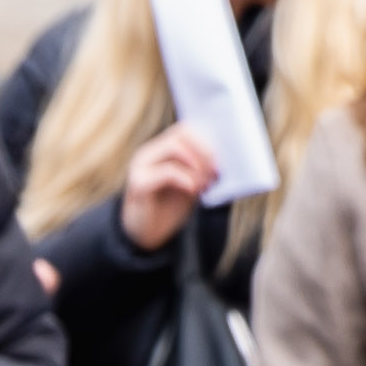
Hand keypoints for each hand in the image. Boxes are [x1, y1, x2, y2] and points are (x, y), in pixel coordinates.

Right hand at [116, 125, 221, 251]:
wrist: (147, 236)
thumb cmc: (170, 208)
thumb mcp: (192, 185)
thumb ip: (204, 171)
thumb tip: (226, 160)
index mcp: (162, 150)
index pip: (185, 129)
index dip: (208, 138)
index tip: (227, 154)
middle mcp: (149, 153)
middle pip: (180, 134)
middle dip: (205, 149)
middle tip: (219, 168)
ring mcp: (141, 166)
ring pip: (174, 147)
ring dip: (197, 163)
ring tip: (208, 182)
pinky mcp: (139, 184)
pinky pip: (167, 172)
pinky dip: (186, 179)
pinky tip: (195, 190)